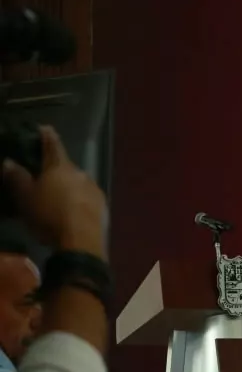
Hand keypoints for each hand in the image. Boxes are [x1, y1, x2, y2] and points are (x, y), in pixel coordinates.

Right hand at [2, 126, 107, 257]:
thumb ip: (17, 177)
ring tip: (56, 195)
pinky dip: (77, 199)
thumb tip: (9, 161)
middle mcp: (82, 173)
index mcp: (61, 167)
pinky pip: (86, 197)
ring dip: (68, 185)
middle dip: (56, 168)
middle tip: (43, 174)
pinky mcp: (102, 206)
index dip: (47, 136)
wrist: (81, 242)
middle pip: (66, 165)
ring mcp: (95, 189)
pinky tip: (71, 208)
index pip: (53, 145)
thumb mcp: (25, 197)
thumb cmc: (49, 215)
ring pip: (78, 181)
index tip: (44, 128)